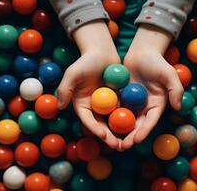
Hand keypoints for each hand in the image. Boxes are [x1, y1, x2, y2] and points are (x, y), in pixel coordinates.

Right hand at [57, 21, 121, 148]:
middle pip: (101, 125)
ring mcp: (106, 105)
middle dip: (108, 136)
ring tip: (128, 141)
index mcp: (82, 104)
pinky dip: (128, 120)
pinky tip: (137, 126)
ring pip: (113, 121)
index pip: (87, 120)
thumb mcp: (73, 73)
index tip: (103, 135)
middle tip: (117, 144)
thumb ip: (65, 89)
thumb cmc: (86, 61)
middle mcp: (94, 107)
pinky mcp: (117, 100)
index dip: (94, 129)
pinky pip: (123, 111)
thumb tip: (59, 106)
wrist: (102, 52)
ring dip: (119, 132)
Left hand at [120, 24, 183, 149]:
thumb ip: (176, 89)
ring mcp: (132, 103)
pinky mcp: (122, 98)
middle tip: (121, 147)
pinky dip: (109, 117)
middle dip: (130, 137)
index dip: (144, 131)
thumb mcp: (169, 74)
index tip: (136, 140)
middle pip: (137, 125)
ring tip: (110, 141)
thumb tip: (178, 107)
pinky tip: (101, 125)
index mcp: (156, 105)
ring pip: (125, 120)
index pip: (150, 121)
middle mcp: (144, 107)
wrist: (141, 52)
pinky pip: (115, 109)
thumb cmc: (157, 62)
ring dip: (118, 131)